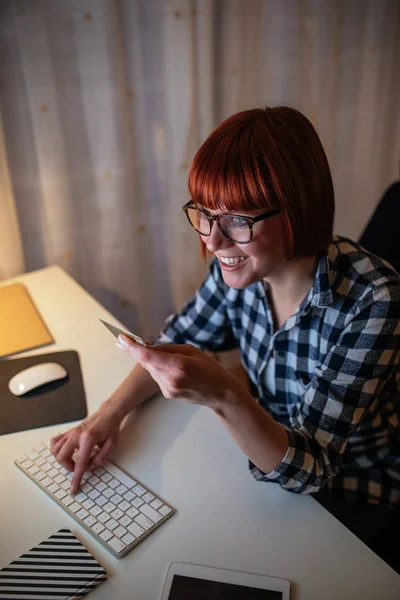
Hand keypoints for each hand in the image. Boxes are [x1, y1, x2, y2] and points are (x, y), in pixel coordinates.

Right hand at [50, 400, 121, 494]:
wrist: (107, 413)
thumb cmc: (110, 428)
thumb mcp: (111, 445)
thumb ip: (100, 458)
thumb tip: (89, 468)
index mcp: (88, 439)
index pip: (80, 463)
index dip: (76, 478)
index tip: (73, 488)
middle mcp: (76, 435)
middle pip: (61, 456)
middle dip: (68, 467)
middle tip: (78, 467)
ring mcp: (71, 432)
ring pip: (55, 450)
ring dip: (62, 460)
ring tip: (72, 460)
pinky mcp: (68, 431)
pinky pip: (55, 441)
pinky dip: (56, 449)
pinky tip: (64, 452)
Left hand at [116, 336, 244, 408]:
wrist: (220, 392)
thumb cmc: (209, 367)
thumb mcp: (191, 350)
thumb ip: (167, 349)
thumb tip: (146, 347)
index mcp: (178, 365)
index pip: (148, 356)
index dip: (132, 347)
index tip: (121, 338)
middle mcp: (170, 379)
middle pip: (146, 362)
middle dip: (136, 351)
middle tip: (124, 340)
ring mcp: (168, 389)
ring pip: (151, 369)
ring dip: (151, 361)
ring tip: (170, 358)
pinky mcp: (167, 394)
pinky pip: (157, 377)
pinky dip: (160, 370)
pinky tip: (174, 370)